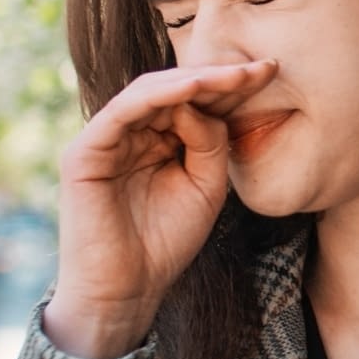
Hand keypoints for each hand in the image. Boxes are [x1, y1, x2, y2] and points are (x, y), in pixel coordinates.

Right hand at [44, 60, 277, 358]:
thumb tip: (206, 104)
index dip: (233, 87)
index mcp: (159, 141)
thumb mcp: (206, 186)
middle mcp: (132, 134)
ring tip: (235, 76)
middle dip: (221, 78)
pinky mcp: (85, 152)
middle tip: (263, 68)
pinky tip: (194, 88)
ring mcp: (106, 140)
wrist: (128, 291)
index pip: (196, 102)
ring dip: (196, 81)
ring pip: (151, 92)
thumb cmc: (166, 242)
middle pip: (177, 90)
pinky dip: (159, 96)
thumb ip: (210, 142)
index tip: (273, 73)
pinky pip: (123, 111)